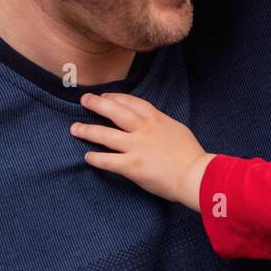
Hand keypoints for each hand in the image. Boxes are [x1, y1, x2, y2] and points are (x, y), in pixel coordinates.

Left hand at [74, 92, 213, 210]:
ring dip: (88, 130)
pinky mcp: (132, 166)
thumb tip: (149, 123)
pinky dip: (96, 158)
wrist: (195, 175)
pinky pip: (108, 160)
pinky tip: (88, 156)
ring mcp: (137, 147)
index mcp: (156, 119)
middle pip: (115, 111)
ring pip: (106, 135)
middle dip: (97, 104)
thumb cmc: (190, 154)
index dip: (116, 97)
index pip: (131, 102)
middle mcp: (144, 130)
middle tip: (84, 100)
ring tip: (75, 128)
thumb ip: (160, 124)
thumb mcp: (177, 129)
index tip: (106, 95)